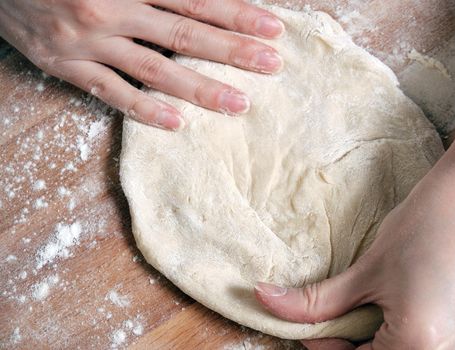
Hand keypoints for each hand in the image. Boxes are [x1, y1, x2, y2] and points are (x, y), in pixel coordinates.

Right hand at [0, 0, 283, 128]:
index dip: (237, 14)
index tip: (272, 29)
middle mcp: (112, 9)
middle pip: (185, 34)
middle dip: (233, 51)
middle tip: (271, 65)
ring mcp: (89, 42)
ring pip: (156, 70)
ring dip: (201, 88)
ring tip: (239, 104)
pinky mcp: (66, 66)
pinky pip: (110, 93)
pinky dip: (144, 110)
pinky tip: (177, 124)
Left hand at [253, 50, 454, 347]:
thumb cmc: (433, 220)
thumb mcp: (369, 267)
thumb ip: (316, 301)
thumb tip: (265, 301)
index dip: (323, 348)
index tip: (310, 330)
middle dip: (354, 348)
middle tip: (340, 318)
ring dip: (384, 346)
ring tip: (377, 310)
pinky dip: (414, 341)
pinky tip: (409, 311)